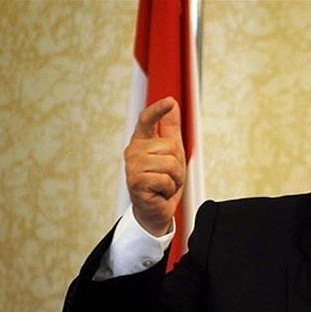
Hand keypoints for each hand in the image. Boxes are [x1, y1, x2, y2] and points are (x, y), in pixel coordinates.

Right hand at [123, 97, 185, 235]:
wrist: (156, 209)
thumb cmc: (163, 181)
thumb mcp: (172, 153)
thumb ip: (170, 128)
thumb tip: (173, 105)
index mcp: (141, 141)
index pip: (147, 120)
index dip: (158, 110)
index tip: (170, 102)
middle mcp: (134, 151)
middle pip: (170, 146)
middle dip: (177, 165)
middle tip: (169, 176)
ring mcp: (132, 166)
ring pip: (169, 163)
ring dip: (174, 178)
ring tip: (164, 185)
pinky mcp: (136, 182)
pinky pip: (165, 179)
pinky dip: (168, 189)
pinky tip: (160, 193)